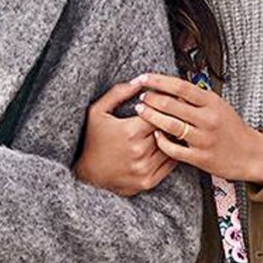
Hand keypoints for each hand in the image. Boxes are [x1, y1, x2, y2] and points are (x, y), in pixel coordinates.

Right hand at [73, 80, 177, 196]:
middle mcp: (139, 151)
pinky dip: (172, 154)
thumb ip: (119, 93)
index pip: (159, 113)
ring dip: (173, 138)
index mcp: (130, 132)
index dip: (163, 106)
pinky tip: (168, 146)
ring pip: (170, 147)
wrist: (86, 175)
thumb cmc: (91, 141)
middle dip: (170, 120)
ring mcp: (144, 169)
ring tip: (174, 128)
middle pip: (167, 130)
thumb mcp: (97, 112)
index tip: (167, 102)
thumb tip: (140, 80)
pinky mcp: (148, 182)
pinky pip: (170, 165)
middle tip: (177, 113)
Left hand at [131, 73, 262, 183]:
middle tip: (140, 96)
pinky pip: (173, 149)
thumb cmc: (232, 129)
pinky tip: (155, 135)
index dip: (158, 81)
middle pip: (171, 105)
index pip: (180, 87)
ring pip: (169, 125)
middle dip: (151, 98)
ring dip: (151, 117)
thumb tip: (172, 87)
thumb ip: (197, 98)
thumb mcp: (219, 106)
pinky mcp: (200, 158)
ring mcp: (203, 139)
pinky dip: (161, 141)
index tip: (143, 78)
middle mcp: (207, 119)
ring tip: (141, 111)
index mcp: (212, 102)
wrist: (250, 154)